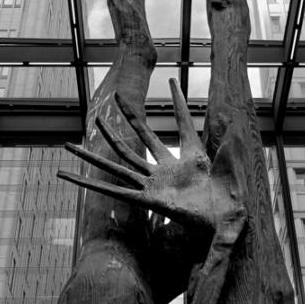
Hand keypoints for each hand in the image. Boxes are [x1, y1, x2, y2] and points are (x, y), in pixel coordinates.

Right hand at [59, 79, 246, 234]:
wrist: (221, 223)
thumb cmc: (226, 202)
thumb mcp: (226, 169)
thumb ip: (227, 147)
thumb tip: (234, 121)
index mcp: (188, 157)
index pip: (182, 123)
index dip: (178, 102)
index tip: (172, 80)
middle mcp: (166, 168)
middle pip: (139, 138)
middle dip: (126, 119)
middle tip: (113, 97)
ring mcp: (152, 183)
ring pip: (119, 162)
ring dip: (95, 154)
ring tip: (72, 142)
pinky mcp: (145, 199)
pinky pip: (114, 192)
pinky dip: (89, 185)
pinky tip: (70, 177)